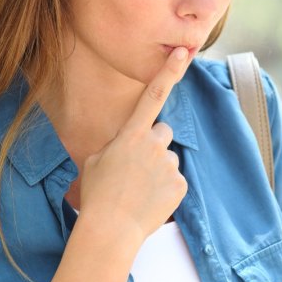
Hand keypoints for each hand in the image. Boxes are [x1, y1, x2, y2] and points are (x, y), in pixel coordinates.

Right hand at [78, 47, 190, 242]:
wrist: (110, 229)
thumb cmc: (97, 195)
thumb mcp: (96, 161)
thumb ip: (116, 146)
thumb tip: (129, 147)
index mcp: (131, 135)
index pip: (153, 95)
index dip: (169, 71)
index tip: (184, 53)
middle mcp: (154, 144)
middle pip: (163, 133)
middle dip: (154, 146)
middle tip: (137, 169)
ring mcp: (169, 164)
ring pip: (168, 160)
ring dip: (158, 170)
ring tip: (139, 191)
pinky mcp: (180, 184)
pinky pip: (175, 181)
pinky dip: (165, 190)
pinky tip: (149, 201)